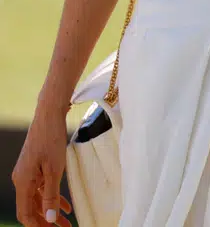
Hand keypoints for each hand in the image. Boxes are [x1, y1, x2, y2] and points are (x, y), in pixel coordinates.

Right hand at [11, 106, 74, 226]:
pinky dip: (52, 198)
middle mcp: (21, 180)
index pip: (25, 213)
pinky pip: (41, 189)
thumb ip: (51, 194)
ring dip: (50, 211)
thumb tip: (50, 218)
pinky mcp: (34, 168)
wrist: (49, 116)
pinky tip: (65, 206)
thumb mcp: (54, 169)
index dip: (37, 226)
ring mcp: (27, 174)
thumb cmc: (51, 140)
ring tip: (66, 222)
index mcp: (22, 182)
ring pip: (37, 200)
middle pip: (31, 209)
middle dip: (45, 221)